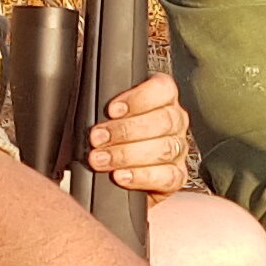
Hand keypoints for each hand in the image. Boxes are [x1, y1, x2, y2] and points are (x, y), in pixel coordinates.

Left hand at [86, 73, 192, 194]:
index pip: (163, 89)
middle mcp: (175, 121)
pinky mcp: (177, 176)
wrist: (109, 173)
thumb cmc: (107, 136)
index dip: (138, 98)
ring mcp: (178, 149)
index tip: (112, 110)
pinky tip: (121, 176)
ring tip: (101, 159)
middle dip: (125, 130)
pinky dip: (142, 177)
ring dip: (127, 154)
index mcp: (162, 98)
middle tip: (98, 138)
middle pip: (163, 121)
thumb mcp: (103, 112)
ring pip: (164, 148)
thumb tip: (87, 102)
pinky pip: (168, 176)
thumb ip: (103, 103)